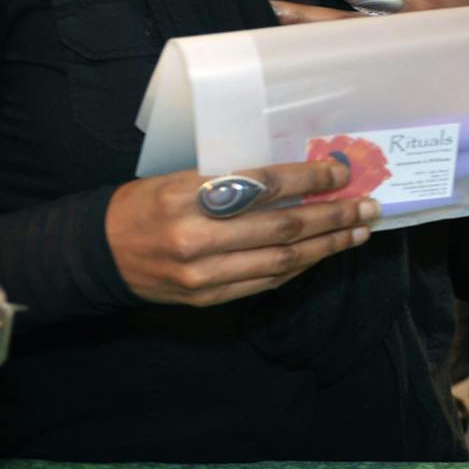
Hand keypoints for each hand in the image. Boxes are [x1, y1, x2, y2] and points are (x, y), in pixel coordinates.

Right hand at [104, 159, 378, 305]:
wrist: (100, 252)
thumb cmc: (146, 203)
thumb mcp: (182, 177)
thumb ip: (233, 179)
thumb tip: (298, 176)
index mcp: (189, 195)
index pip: (264, 184)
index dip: (310, 178)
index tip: (342, 170)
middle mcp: (197, 237)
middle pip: (282, 227)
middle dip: (333, 216)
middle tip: (368, 206)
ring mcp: (203, 274)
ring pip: (282, 261)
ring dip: (327, 246)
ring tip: (358, 232)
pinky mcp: (208, 298)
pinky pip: (265, 283)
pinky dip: (299, 268)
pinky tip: (323, 254)